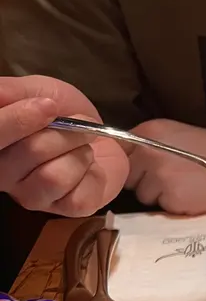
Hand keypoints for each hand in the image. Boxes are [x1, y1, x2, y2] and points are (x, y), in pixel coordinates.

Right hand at [0, 75, 128, 215]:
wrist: (101, 134)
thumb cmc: (63, 112)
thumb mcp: (35, 91)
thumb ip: (10, 92)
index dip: (18, 120)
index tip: (48, 106)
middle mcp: (4, 175)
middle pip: (31, 152)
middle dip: (63, 132)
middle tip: (78, 124)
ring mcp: (31, 196)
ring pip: (53, 176)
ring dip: (78, 153)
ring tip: (83, 147)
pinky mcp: (65, 209)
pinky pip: (76, 196)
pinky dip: (91, 175)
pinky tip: (88, 169)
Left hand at [124, 119, 205, 214]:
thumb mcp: (182, 136)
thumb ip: (154, 145)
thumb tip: (132, 163)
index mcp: (150, 130)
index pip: (120, 151)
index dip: (134, 163)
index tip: (149, 169)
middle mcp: (148, 151)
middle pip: (129, 176)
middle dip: (146, 181)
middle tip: (176, 178)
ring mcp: (158, 176)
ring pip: (143, 195)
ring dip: (161, 196)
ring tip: (189, 187)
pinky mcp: (171, 198)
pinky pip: (162, 208)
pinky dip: (176, 206)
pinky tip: (196, 197)